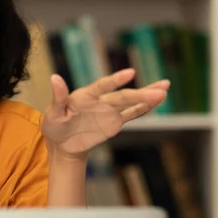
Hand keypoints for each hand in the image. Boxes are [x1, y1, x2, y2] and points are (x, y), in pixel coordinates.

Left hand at [40, 68, 169, 159]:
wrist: (63, 144)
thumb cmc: (54, 126)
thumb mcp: (52, 114)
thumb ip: (58, 97)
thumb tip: (54, 78)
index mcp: (85, 95)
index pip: (103, 86)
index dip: (116, 80)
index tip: (130, 73)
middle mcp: (100, 100)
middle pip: (123, 96)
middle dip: (142, 93)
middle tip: (161, 88)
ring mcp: (109, 111)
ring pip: (131, 103)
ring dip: (147, 97)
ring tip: (165, 89)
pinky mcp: (114, 122)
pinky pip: (131, 114)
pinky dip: (143, 109)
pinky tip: (157, 102)